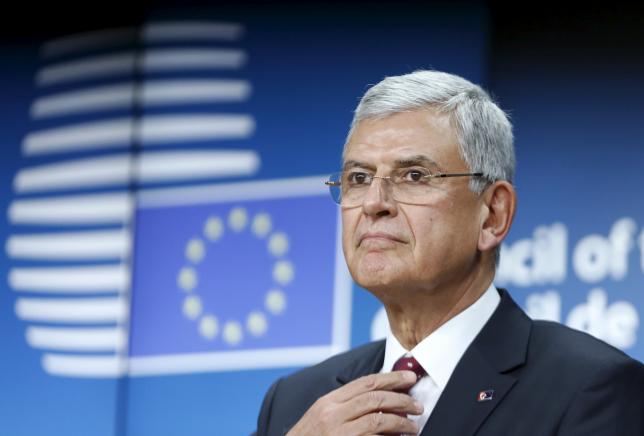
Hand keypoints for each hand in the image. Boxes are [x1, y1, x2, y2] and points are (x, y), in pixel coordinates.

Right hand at [286, 370, 423, 435]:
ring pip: (378, 419)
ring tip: (414, 426)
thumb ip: (344, 406)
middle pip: (375, 398)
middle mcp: (332, 414)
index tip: (408, 377)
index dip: (390, 378)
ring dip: (401, 421)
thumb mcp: (321, 418)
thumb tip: (378, 399)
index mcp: (327, 402)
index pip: (365, 383)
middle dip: (401, 399)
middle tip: (418, 405)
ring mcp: (338, 432)